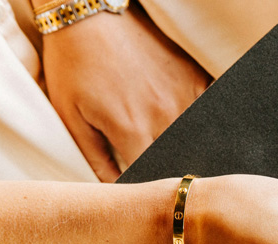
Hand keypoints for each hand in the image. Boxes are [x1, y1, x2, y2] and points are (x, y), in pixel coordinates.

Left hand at [41, 4, 209, 180]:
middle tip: (168, 182)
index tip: (146, 192)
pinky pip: (207, 113)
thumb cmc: (73, 62)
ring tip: (180, 155)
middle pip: (177, 162)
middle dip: (170, 172)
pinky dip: (202, 125)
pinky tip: (197, 131)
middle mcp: (164, 117)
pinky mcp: (195, 78)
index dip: (148, 189)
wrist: (90, 12)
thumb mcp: (71, 116)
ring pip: (196, 141)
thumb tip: (116, 191)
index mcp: (133, 132)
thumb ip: (95, 160)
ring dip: (188, 149)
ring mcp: (184, 96)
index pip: (150, 179)